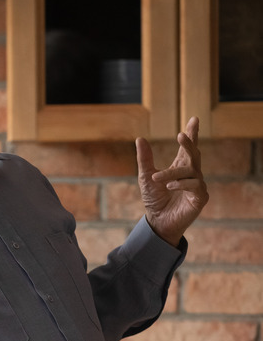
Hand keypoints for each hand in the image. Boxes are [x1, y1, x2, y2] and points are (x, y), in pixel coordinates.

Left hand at [136, 116, 208, 245]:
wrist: (157, 221)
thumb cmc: (154, 199)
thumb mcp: (146, 176)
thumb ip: (145, 159)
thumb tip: (140, 138)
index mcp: (179, 167)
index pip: (187, 148)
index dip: (191, 134)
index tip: (194, 119)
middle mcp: (191, 174)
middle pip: (194, 154)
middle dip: (189, 143)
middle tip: (180, 135)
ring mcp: (197, 185)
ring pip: (190, 171)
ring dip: (173, 173)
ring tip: (158, 179)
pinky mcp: (200, 198)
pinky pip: (195, 186)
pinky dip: (182, 184)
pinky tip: (170, 186)